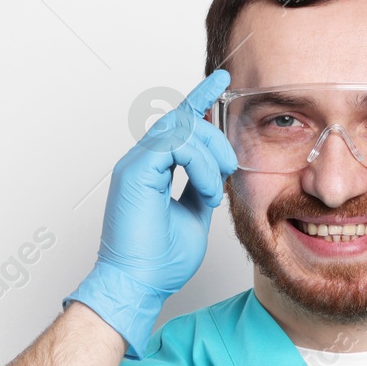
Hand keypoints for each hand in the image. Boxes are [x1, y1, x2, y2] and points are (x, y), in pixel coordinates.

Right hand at [65, 70, 237, 358]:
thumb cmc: (158, 261)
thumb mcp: (193, 217)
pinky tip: (205, 189)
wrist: (139, 285)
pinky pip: (175, 146)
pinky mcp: (135, 172)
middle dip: (215, 137)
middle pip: (183, 122)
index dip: (200, 99)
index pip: (177, 124)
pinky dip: (199, 166)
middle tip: (231, 168)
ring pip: (181, 129)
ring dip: (209, 154)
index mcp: (151, 169)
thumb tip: (214, 177)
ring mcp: (135, 165)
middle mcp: (141, 162)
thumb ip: (200, 190)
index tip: (222, 81)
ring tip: (215, 187)